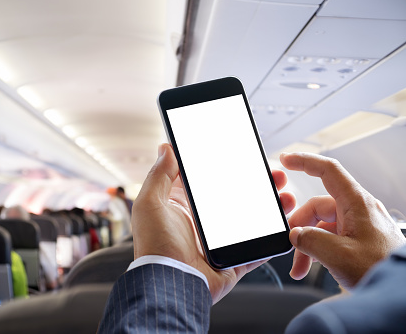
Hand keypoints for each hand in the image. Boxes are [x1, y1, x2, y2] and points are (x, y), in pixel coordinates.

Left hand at [132, 143, 295, 303]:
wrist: (170, 286)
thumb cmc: (155, 246)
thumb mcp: (150, 204)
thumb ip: (159, 175)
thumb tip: (166, 148)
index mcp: (183, 206)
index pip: (207, 180)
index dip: (224, 166)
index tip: (242, 153)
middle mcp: (202, 222)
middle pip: (235, 197)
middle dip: (256, 184)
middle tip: (274, 173)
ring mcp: (220, 242)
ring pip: (251, 219)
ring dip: (269, 206)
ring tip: (284, 195)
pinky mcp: (233, 261)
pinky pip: (258, 248)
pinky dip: (272, 237)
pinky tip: (285, 222)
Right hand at [281, 152, 405, 288]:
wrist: (401, 291)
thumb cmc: (381, 269)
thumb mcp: (338, 255)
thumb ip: (310, 240)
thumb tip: (296, 234)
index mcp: (357, 204)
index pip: (328, 171)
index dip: (305, 161)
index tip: (286, 160)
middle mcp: (358, 211)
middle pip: (317, 206)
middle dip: (300, 227)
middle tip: (292, 246)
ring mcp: (358, 226)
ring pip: (321, 225)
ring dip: (307, 244)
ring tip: (300, 266)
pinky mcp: (358, 240)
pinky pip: (330, 237)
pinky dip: (317, 250)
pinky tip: (311, 265)